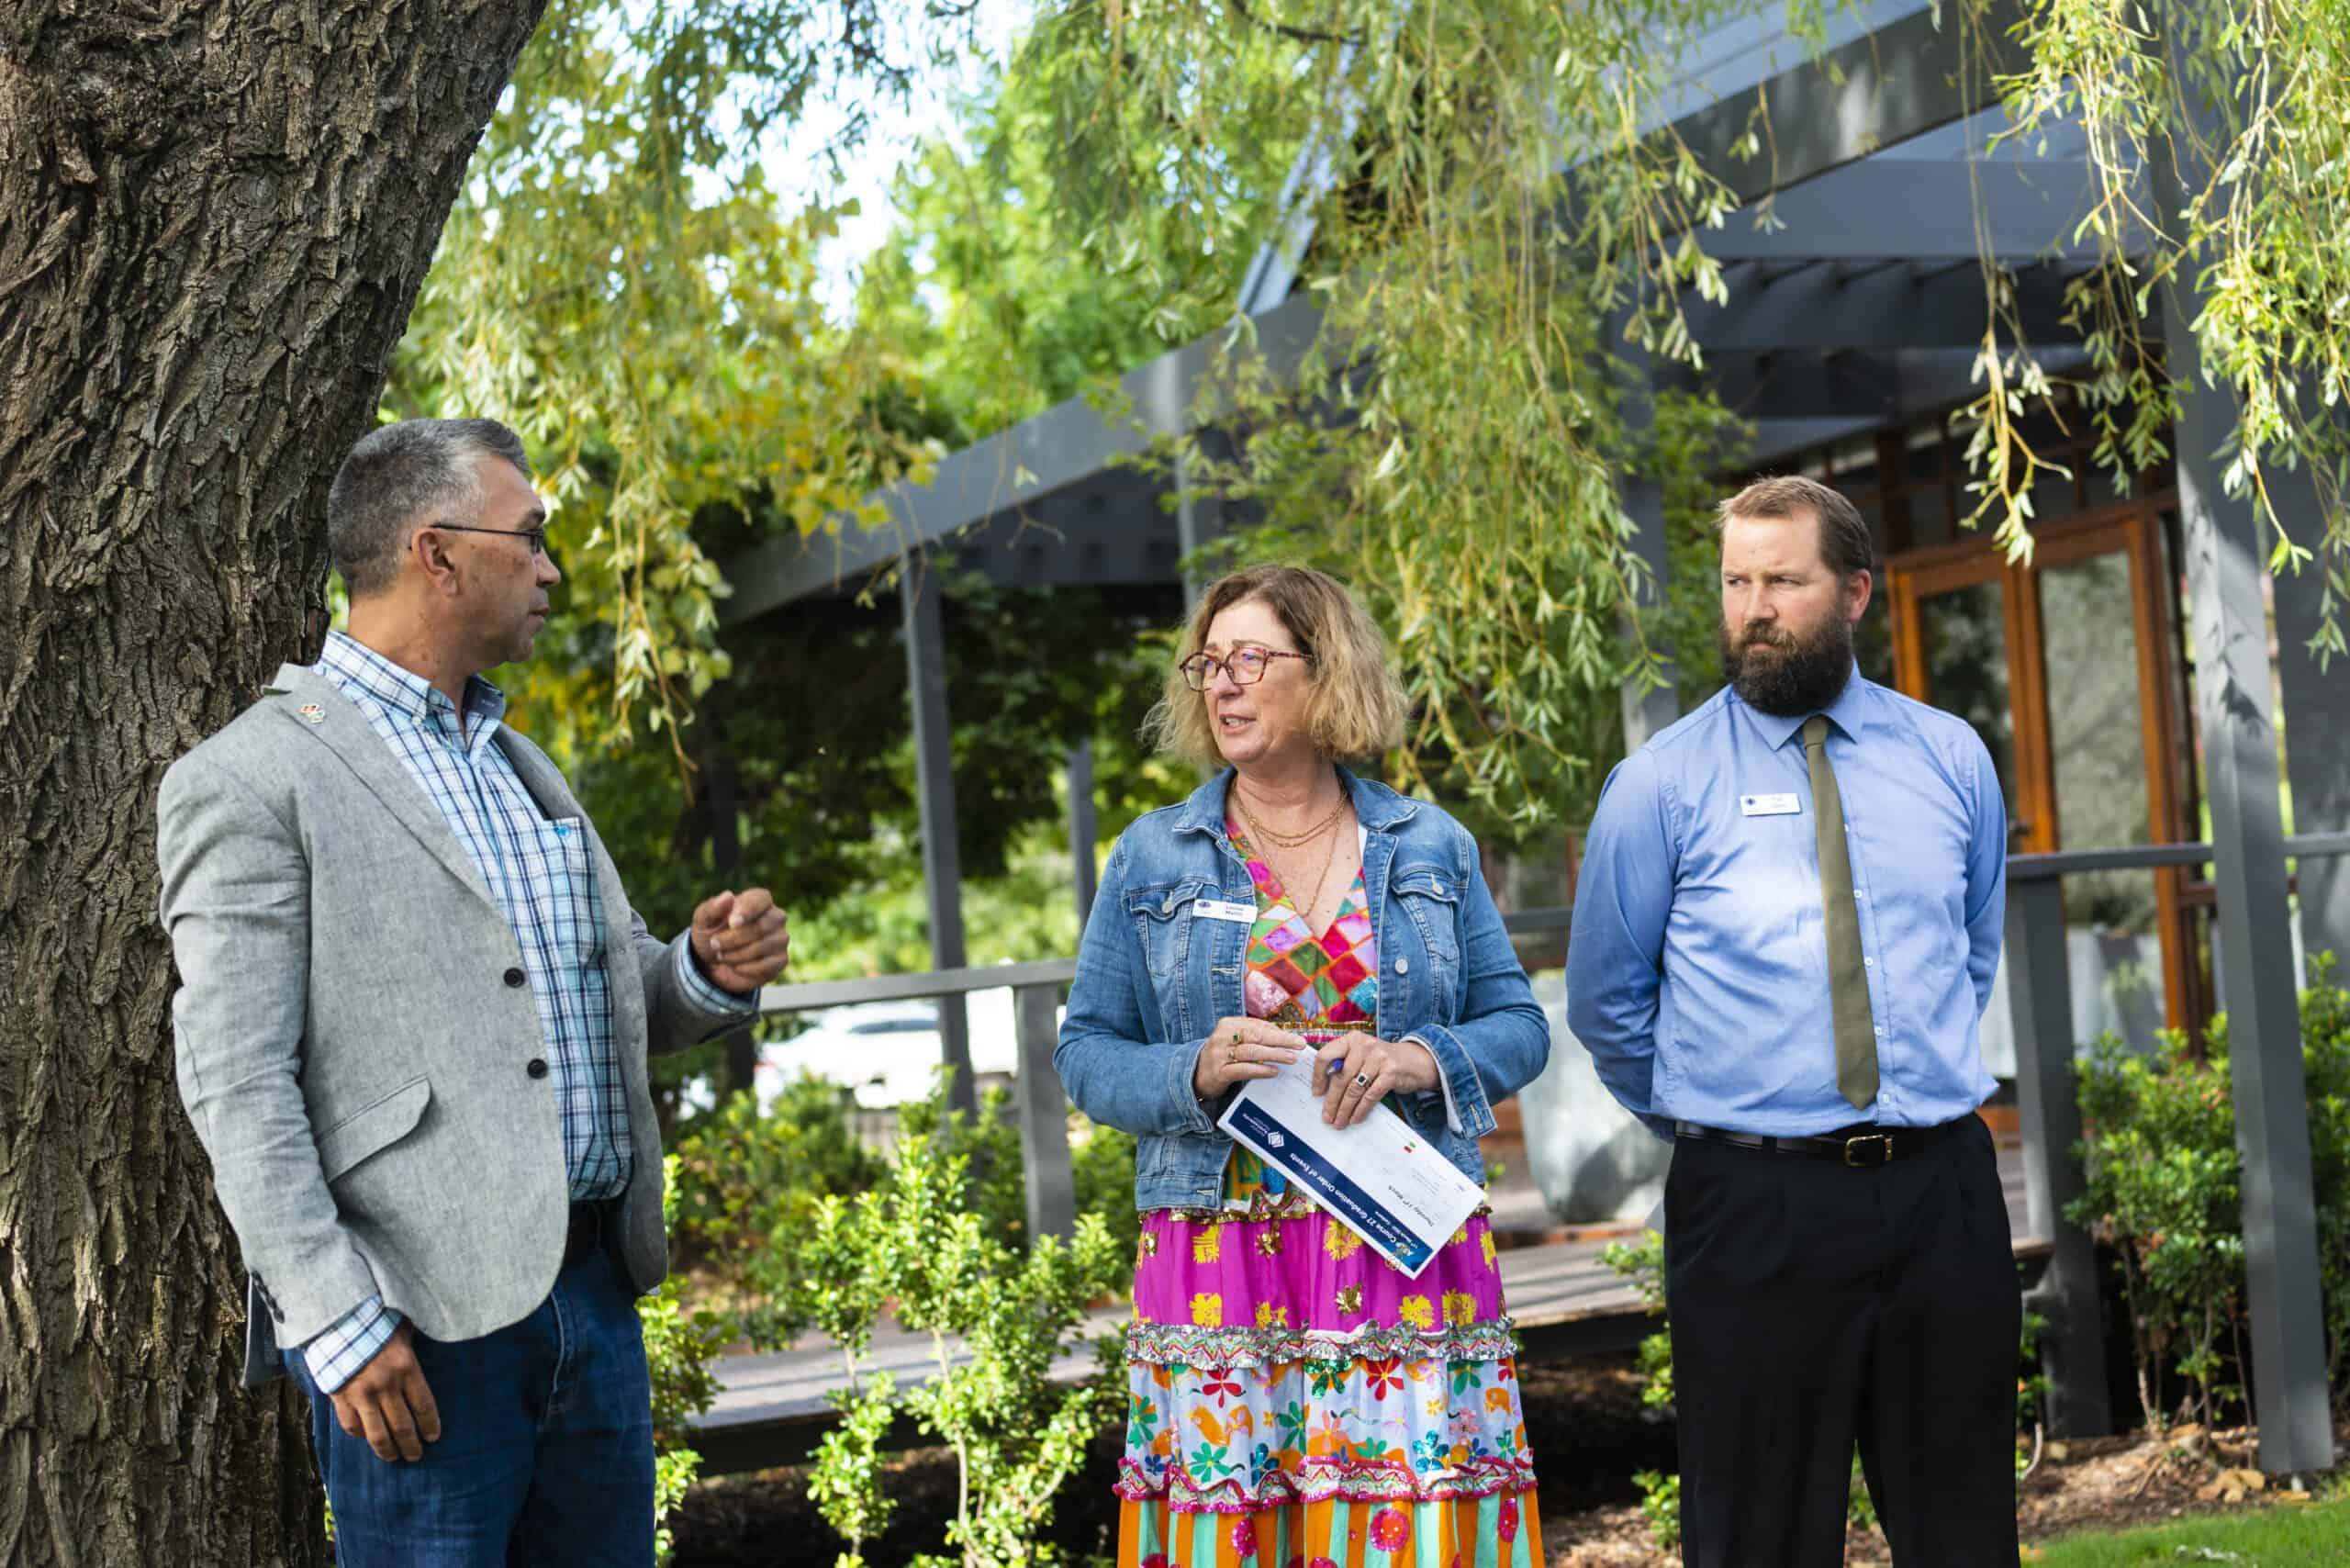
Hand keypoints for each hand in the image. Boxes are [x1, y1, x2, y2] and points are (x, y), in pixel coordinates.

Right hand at [329, 1321, 440, 1462]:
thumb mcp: (405, 1329)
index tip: (433, 1438)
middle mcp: (385, 1385)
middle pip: (403, 1426)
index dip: (430, 1425)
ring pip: (377, 1434)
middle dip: (411, 1445)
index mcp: (406, 1367)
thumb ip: (417, 1346)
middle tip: (416, 1455)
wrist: (337, 1320)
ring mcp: (360, 1394)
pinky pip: (351, 1426)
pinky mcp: (339, 1398)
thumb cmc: (378, 1322)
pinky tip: (368, 1439)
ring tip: (395, 1458)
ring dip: (388, 1450)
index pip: (424, 1406)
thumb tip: (439, 1342)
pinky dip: (361, 1436)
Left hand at [691, 887, 790, 992]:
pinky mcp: (781, 959)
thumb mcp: (703, 920)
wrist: (713, 962)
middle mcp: (775, 917)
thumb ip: (713, 908)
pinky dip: (745, 968)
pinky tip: (735, 966)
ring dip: (736, 955)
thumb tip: (728, 896)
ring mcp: (780, 938)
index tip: (732, 923)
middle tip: (714, 944)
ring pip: (763, 947)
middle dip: (734, 938)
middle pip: (762, 926)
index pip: (762, 899)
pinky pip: (767, 965)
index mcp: (758, 900)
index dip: (748, 910)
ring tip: (722, 955)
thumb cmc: (711, 933)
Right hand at [1194, 1016, 1308, 1099]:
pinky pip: (1244, 1070)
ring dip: (1275, 1054)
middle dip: (1281, 1040)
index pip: (1257, 1026)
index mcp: (1228, 1024)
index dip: (1278, 1032)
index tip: (1296, 1038)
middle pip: (1257, 1036)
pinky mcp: (1219, 1072)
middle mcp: (1222, 1037)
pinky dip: (1261, 1070)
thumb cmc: (1223, 1056)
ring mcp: (1219, 1054)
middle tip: (1299, 1045)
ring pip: (1252, 1052)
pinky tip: (1274, 1071)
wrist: (1197, 1076)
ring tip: (1291, 1058)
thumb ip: (1255, 1036)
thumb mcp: (1235, 1041)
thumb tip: (1284, 1036)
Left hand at [1314, 1035, 1439, 1127]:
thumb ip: (1344, 1064)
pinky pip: (1370, 1096)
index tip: (1316, 1093)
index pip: (1326, 1056)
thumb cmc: (1381, 1060)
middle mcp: (1364, 1046)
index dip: (1318, 1077)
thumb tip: (1323, 1089)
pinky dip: (1361, 1110)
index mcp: (1351, 1039)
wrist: (1415, 1061)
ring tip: (1339, 1122)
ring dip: (1345, 1109)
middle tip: (1326, 1117)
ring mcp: (1378, 1058)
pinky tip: (1355, 1119)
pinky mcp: (1390, 1073)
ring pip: (1354, 1089)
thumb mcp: (1361, 1054)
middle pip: (1340, 1078)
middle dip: (1332, 1101)